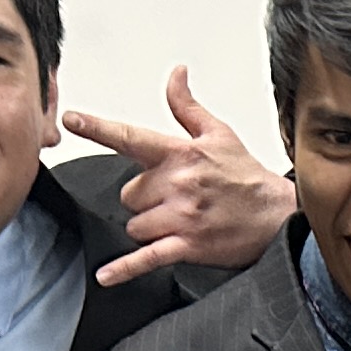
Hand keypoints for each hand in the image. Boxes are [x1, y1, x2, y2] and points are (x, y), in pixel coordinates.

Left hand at [65, 66, 295, 287]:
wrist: (279, 215)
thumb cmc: (248, 178)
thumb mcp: (219, 134)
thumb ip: (187, 107)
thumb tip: (176, 75)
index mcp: (180, 154)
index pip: (130, 136)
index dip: (97, 127)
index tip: (70, 120)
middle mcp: (177, 184)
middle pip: (129, 194)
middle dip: (144, 199)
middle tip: (173, 199)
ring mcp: (181, 216)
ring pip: (135, 224)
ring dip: (149, 226)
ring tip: (178, 221)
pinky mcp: (187, 246)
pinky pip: (146, 258)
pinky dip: (125, 269)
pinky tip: (107, 275)